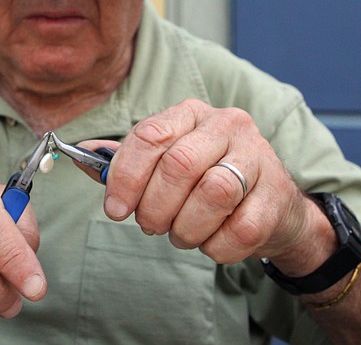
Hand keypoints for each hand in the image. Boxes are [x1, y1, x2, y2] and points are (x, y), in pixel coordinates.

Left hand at [78, 99, 331, 270]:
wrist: (272, 206)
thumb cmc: (207, 181)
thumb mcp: (167, 162)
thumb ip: (128, 160)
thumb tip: (81, 155)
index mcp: (191, 113)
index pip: (149, 135)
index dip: (125, 177)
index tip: (115, 210)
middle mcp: (227, 124)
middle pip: (179, 165)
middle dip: (155, 207)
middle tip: (151, 226)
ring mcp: (259, 156)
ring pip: (213, 194)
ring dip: (187, 228)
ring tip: (182, 234)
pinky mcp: (278, 195)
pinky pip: (241, 229)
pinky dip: (217, 247)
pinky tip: (213, 242)